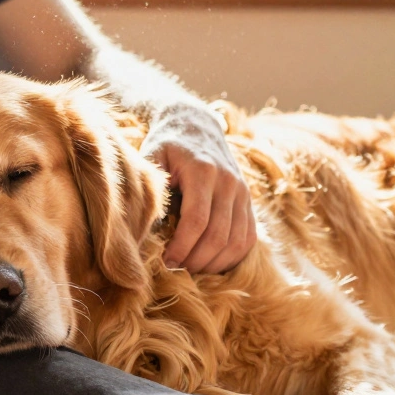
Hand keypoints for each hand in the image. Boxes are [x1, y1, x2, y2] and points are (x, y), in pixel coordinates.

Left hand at [141, 105, 255, 273]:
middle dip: (196, 260)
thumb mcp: (151, 158)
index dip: (182, 247)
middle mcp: (229, 182)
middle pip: (219, 235)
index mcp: (203, 171)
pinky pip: (248, 238)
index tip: (166, 262)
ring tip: (190, 268)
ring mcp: (243, 193)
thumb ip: (151, 192)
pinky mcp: (248, 202)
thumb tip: (145, 233)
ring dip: (214, 263)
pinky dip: (231, 257)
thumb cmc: (165, 145)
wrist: (195, 125)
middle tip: (175, 270)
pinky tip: (210, 263)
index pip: (197, 220)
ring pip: (237, 241)